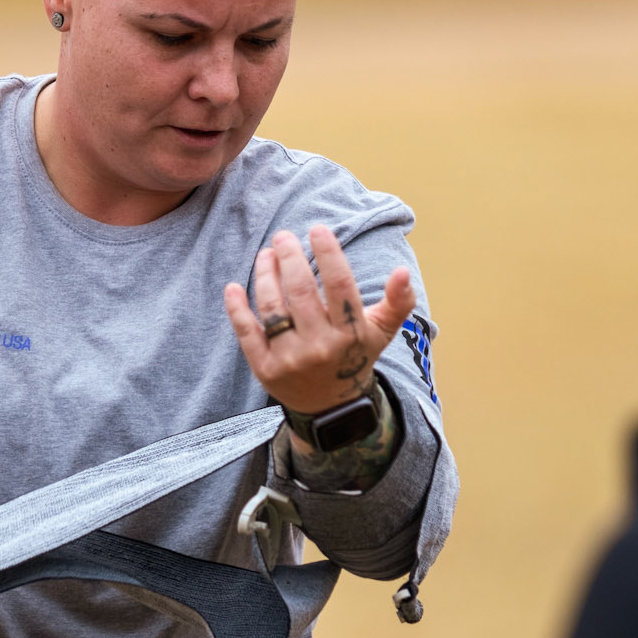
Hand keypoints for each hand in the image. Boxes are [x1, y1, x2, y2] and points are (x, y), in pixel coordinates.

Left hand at [224, 223, 415, 416]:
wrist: (330, 407)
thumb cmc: (355, 356)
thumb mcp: (382, 331)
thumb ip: (398, 301)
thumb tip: (403, 271)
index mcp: (351, 334)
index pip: (339, 285)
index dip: (328, 253)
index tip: (317, 230)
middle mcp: (320, 347)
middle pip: (301, 292)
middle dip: (290, 257)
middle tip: (283, 236)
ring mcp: (290, 359)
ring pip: (272, 308)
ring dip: (265, 275)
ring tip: (266, 255)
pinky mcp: (265, 369)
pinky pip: (247, 333)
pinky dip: (237, 309)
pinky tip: (234, 287)